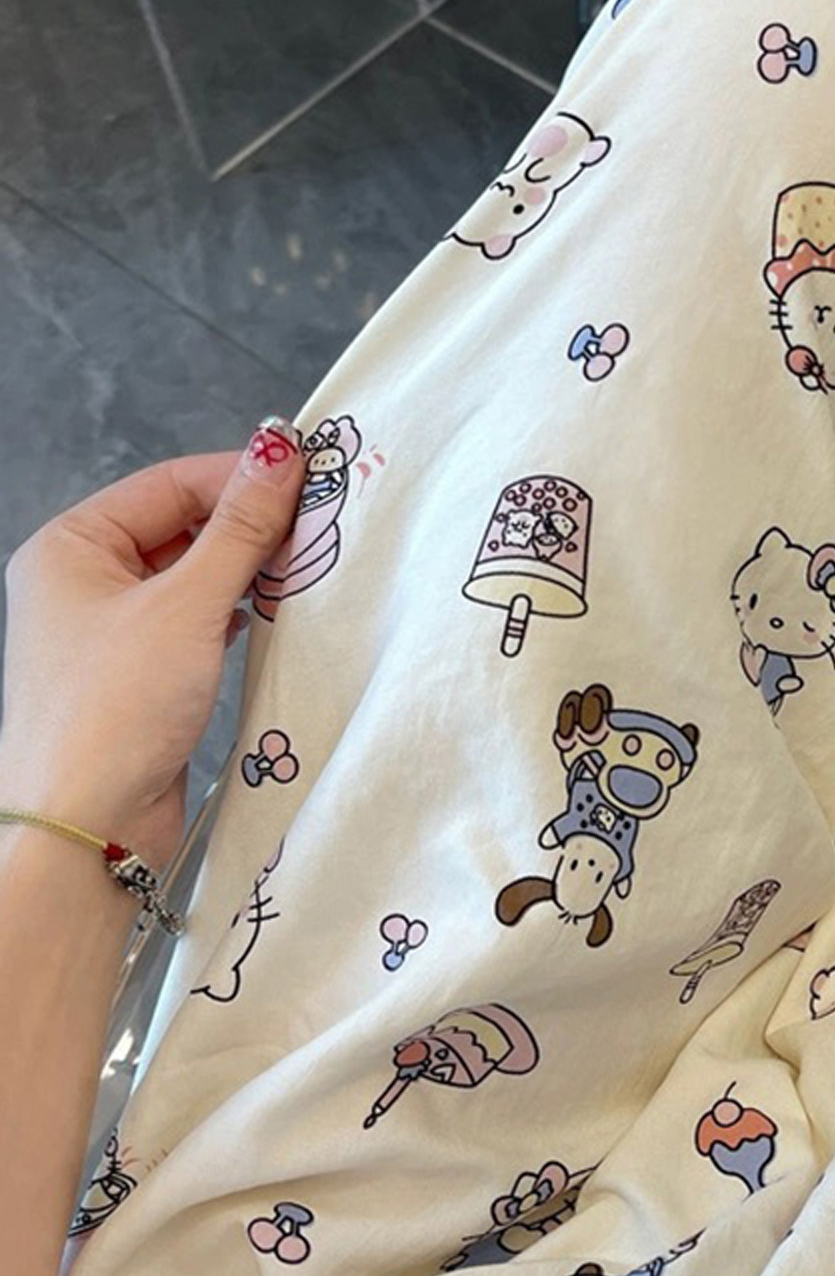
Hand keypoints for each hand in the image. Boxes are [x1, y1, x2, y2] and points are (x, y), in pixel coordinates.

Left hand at [0, 419, 304, 866]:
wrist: (88, 826)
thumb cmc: (117, 707)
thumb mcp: (188, 604)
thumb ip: (239, 527)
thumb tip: (279, 450)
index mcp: (71, 546)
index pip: (170, 484)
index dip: (241, 479)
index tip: (312, 481)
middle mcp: (82, 580)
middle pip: (181, 526)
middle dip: (249, 526)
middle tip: (321, 524)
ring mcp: (109, 630)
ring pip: (193, 575)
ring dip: (248, 571)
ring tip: (308, 567)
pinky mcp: (139, 674)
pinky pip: (196, 621)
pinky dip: (237, 613)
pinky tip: (276, 615)